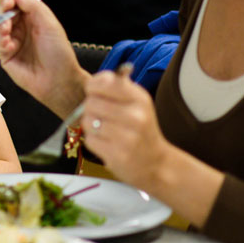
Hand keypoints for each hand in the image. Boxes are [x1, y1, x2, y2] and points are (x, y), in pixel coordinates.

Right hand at [0, 0, 86, 117]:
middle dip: (3, 8)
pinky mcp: (5, 54)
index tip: (10, 0)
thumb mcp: (49, 24)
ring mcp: (12, 39)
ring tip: (6, 28)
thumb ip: (32, 5)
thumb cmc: (58, 53)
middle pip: (2, 9)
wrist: (58, 80)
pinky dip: (0, 39)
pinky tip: (8, 43)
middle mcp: (21, 26)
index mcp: (33, 16)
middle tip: (7, 8)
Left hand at [81, 69, 171, 188]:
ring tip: (104, 130)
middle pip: (91, 102)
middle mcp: (136, 116)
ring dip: (90, 125)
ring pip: (88, 121)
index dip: (93, 86)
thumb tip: (96, 79)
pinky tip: (106, 143)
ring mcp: (127, 137)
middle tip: (101, 115)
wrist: (156, 163)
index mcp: (140, 99)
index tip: (95, 91)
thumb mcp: (138, 104)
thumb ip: (118, 88)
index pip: (105, 82)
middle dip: (90, 108)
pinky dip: (93, 141)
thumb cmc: (141, 130)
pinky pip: (90, 140)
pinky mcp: (117, 155)